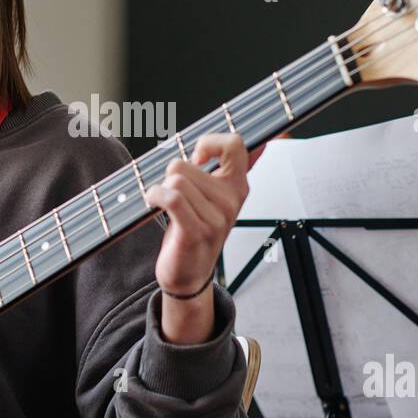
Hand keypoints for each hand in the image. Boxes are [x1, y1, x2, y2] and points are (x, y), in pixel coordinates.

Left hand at [143, 133, 249, 339]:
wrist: (188, 275)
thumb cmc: (196, 232)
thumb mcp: (217, 198)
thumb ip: (234, 168)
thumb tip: (263, 142)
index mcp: (238, 187)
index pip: (235, 144)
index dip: (209, 142)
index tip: (197, 158)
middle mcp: (231, 201)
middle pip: (187, 163)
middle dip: (172, 176)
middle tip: (177, 198)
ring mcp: (216, 218)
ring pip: (176, 179)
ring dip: (162, 189)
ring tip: (168, 207)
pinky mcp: (196, 232)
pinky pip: (172, 197)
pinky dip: (155, 196)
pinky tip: (154, 203)